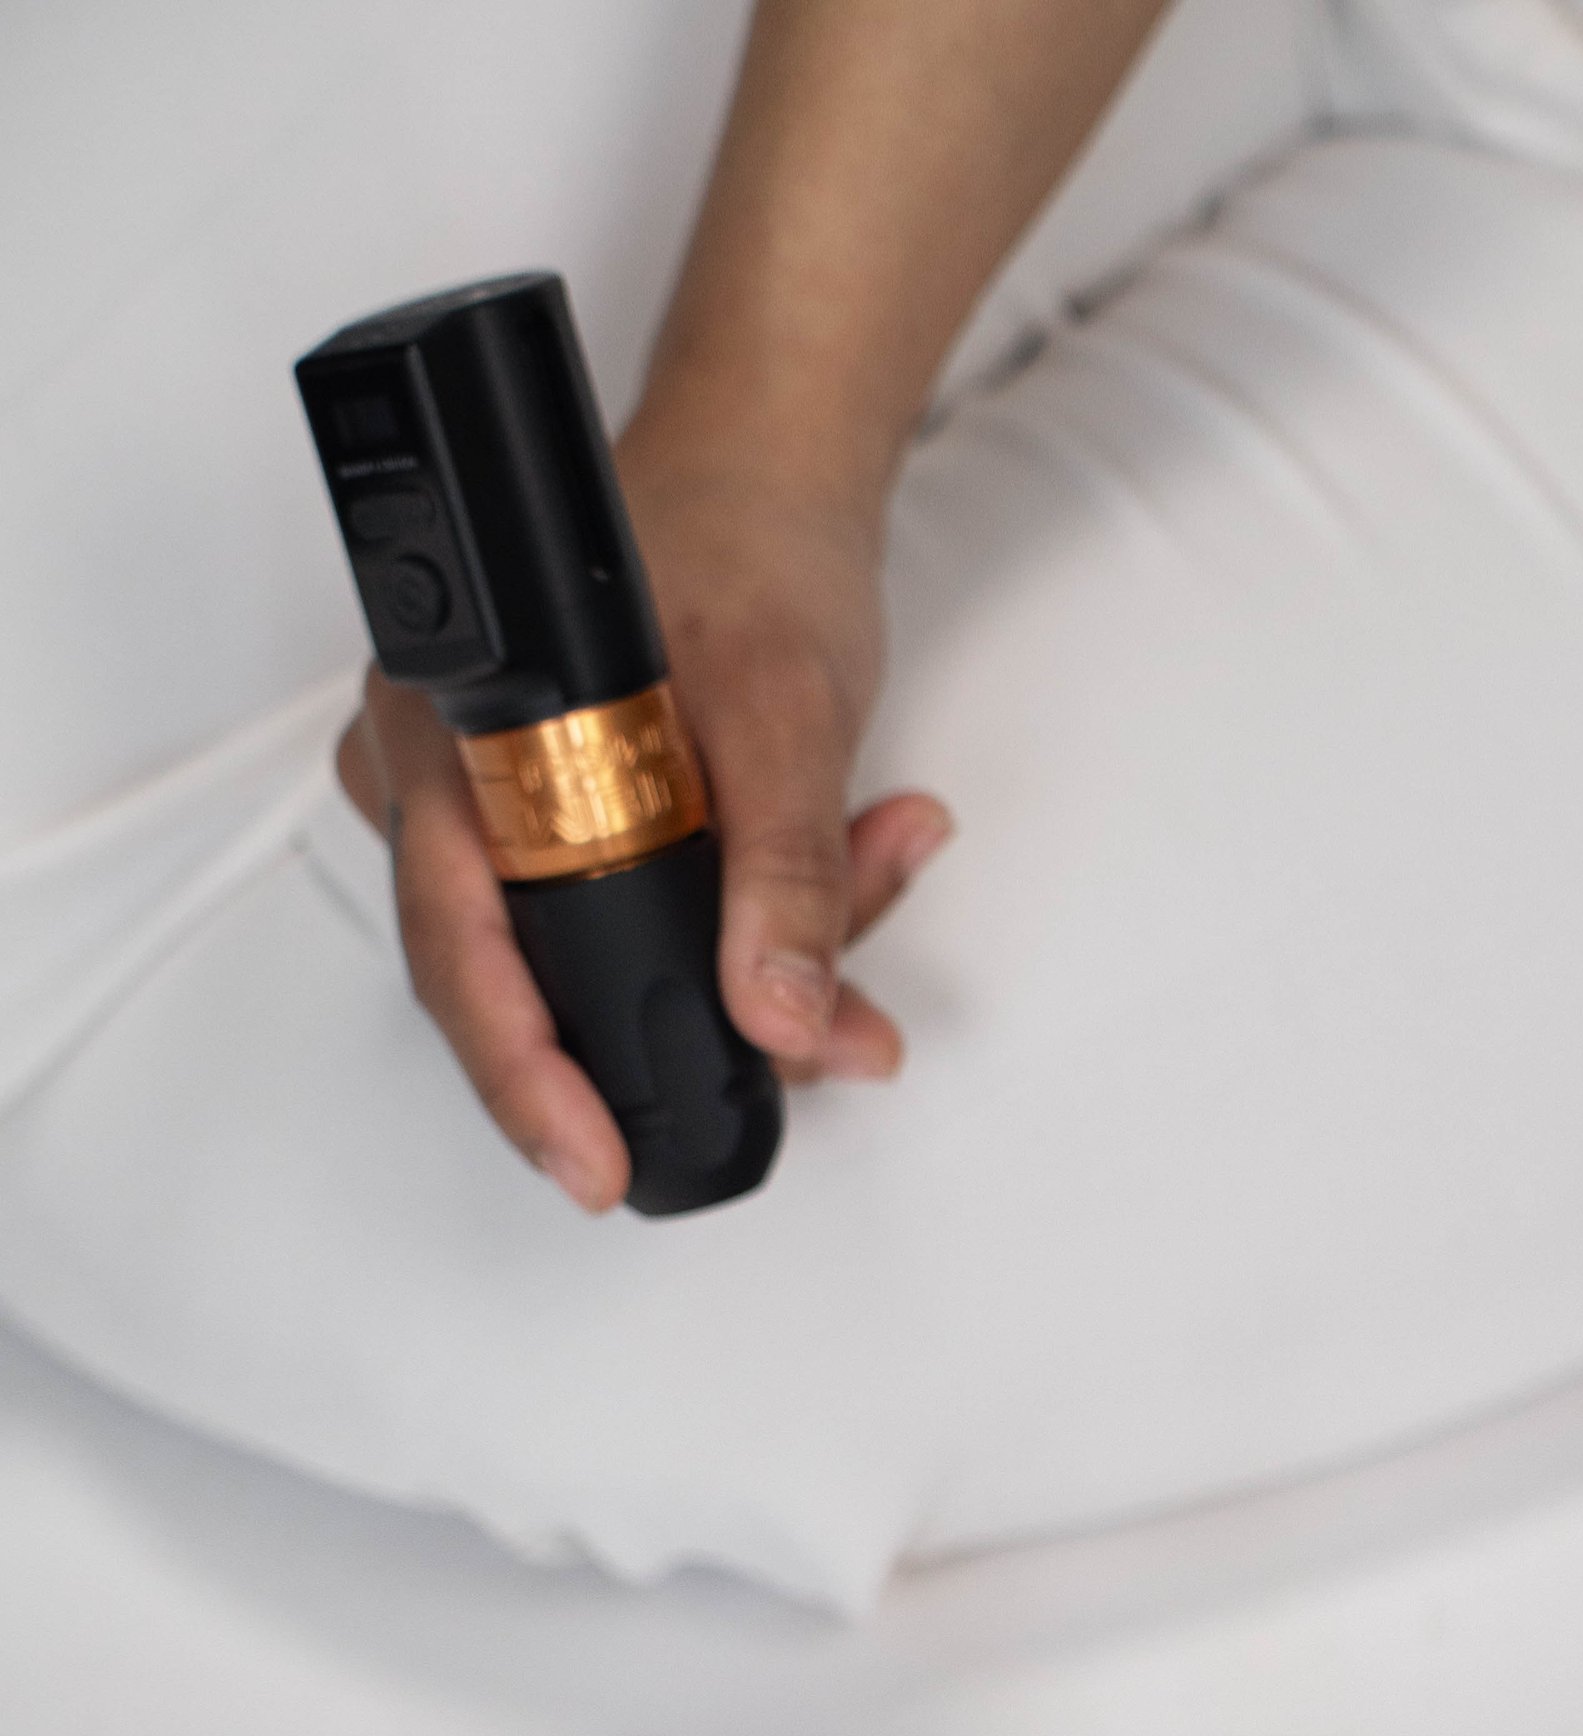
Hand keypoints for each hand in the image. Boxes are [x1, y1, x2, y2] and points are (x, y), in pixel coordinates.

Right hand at [335, 454, 951, 1211]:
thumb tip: (784, 1018)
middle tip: (834, 1023)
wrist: (769, 467)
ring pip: (611, 957)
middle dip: (703, 1013)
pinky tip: (859, 859)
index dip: (527, 1080)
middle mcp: (445, 783)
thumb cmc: (744, 544)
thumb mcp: (787, 711)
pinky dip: (758, 916)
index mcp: (449, 740)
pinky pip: (645, 919)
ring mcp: (498, 809)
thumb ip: (788, 872)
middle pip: (538, 981)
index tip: (596, 1164)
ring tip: (879, 860)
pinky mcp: (567, 825)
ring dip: (764, 950)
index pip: (463, 954)